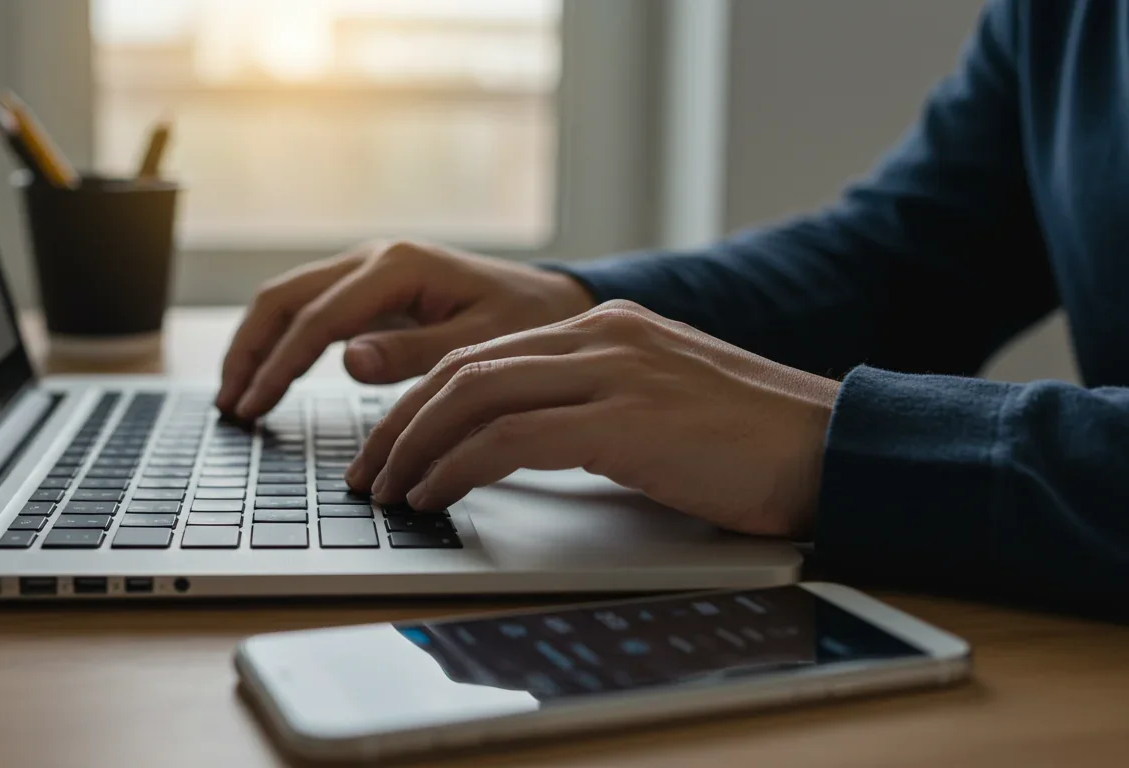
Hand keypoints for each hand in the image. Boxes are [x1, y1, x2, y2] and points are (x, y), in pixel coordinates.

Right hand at [216, 240, 593, 418]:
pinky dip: (280, 341)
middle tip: (231, 405)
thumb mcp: (480, 344)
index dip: (280, 365)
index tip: (255, 406)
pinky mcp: (368, 288)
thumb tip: (348, 361)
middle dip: (250, 350)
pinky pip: (308, 309)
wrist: (551, 300)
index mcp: (398, 266)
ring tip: (236, 396)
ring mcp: (367, 269)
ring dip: (256, 344)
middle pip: (284, 298)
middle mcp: (374, 258)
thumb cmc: (525, 321)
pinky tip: (268, 377)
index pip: (318, 319)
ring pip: (288, 299)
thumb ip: (415, 353)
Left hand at [346, 301, 840, 537]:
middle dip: (399, 423)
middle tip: (367, 471)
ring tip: (388, 491)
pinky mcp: (626, 420)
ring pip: (472, 396)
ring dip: (415, 447)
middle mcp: (601, 336)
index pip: (483, 355)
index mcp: (607, 328)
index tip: (391, 443)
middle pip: (462, 370)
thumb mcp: (659, 407)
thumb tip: (518, 447)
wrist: (835, 449)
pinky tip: (436, 496)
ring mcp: (613, 371)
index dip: (422, 401)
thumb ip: (591, 409)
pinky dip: (458, 468)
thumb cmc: (753, 445)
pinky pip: (509, 439)